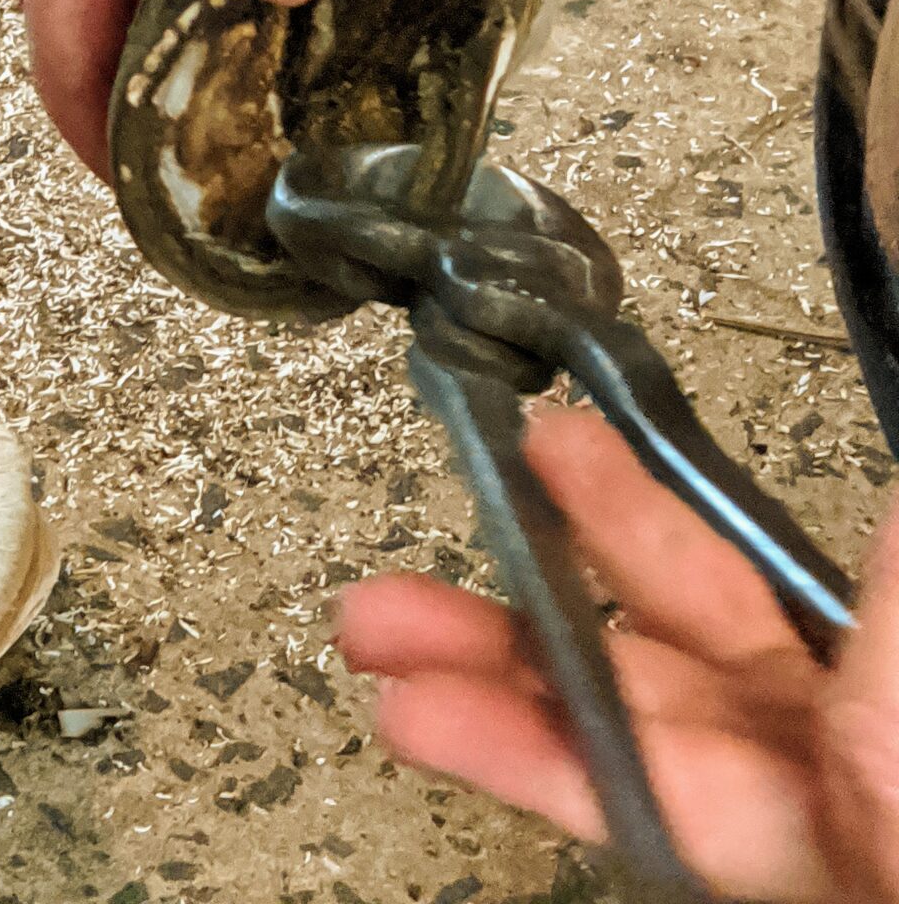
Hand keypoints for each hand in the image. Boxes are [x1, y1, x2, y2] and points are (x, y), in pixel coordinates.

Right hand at [23, 0, 638, 179]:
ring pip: (221, 15)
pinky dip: (321, 23)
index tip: (163, 207)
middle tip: (264, 193)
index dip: (102, 138)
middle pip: (141, 42)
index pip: (65, 37)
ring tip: (325, 144)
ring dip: (261, 79)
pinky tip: (371, 56)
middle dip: (188, 123)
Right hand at [335, 407, 898, 902]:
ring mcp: (792, 810)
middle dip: (540, 564)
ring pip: (610, 725)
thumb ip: (892, 513)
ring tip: (382, 633)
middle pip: (656, 632)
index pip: (743, 559)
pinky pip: (616, 813)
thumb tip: (891, 375)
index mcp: (885, 649)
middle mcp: (838, 727)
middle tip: (456, 509)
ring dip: (486, 673)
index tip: (560, 446)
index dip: (637, 498)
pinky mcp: (743, 872)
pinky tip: (434, 720)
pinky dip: (518, 762)